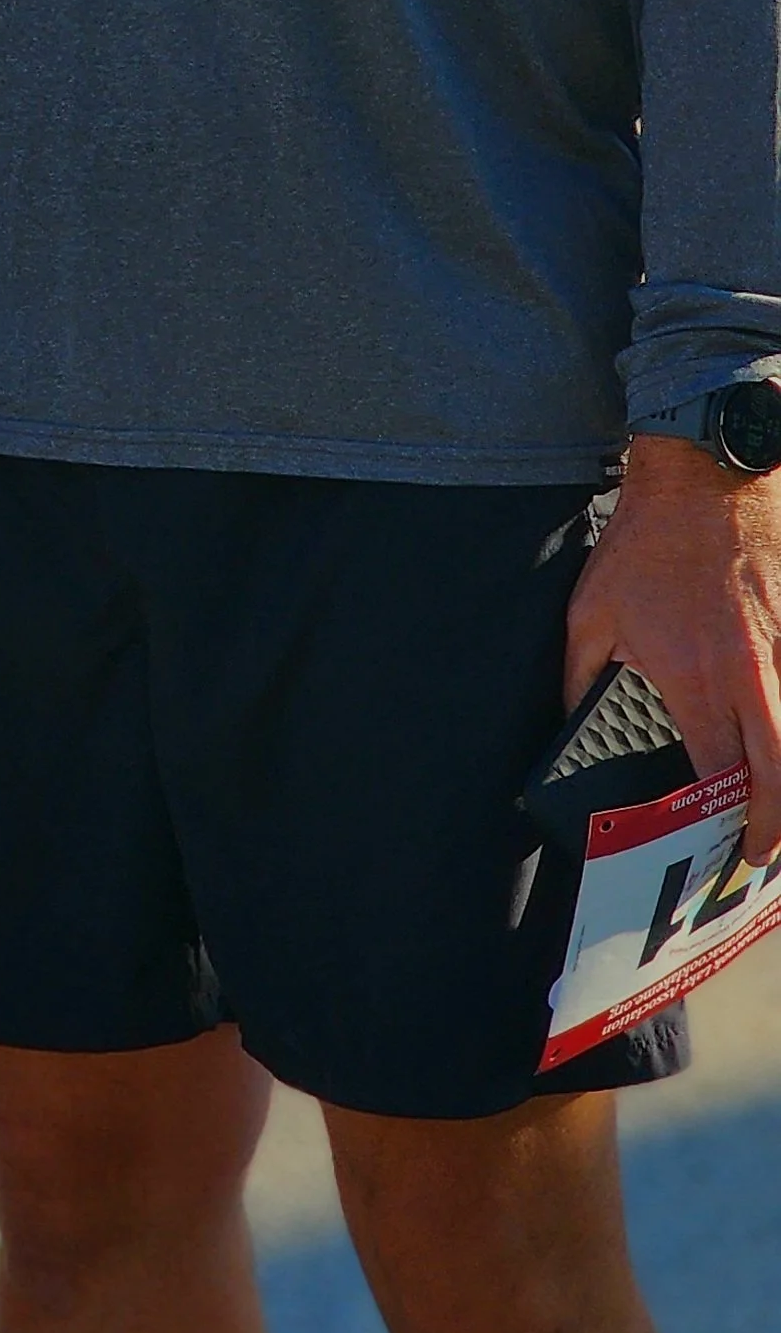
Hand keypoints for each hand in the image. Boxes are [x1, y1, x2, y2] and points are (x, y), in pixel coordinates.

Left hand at [565, 435, 780, 859]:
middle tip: (759, 857)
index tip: (711, 846)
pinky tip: (780, 744)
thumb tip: (571, 724)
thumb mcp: (591, 612)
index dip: (717, 820)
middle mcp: (750, 676)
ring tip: (776, 815)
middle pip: (779, 774)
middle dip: (775, 827)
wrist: (707, 475)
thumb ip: (579, 678)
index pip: (718, 776)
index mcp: (696, 680)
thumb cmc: (647, 540)